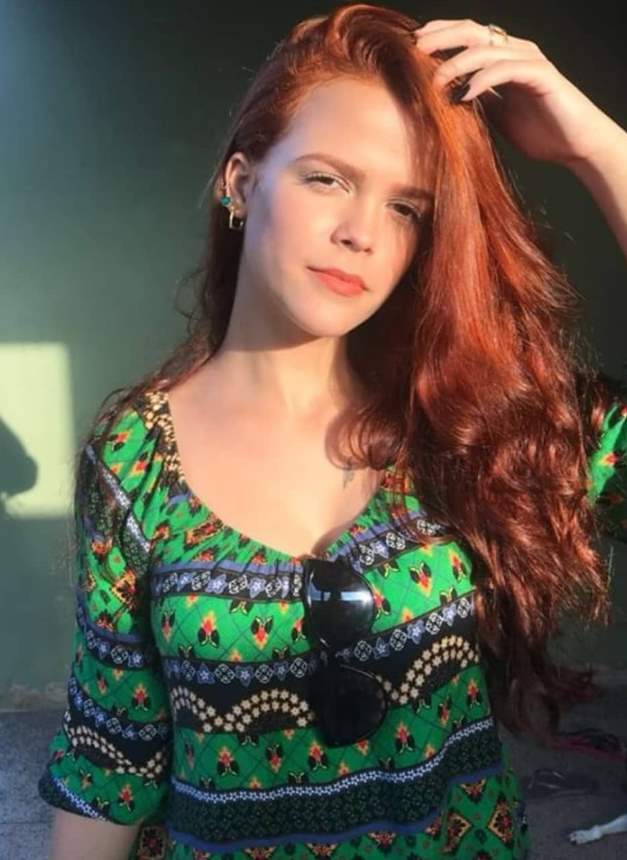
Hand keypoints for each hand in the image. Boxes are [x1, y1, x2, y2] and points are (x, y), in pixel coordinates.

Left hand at [413, 18, 616, 168]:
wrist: (574, 146)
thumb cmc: (537, 131)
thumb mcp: (495, 115)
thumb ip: (474, 101)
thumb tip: (442, 100)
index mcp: (504, 57)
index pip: (468, 35)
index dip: (441, 34)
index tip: (413, 45)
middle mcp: (517, 51)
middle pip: (473, 32)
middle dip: (442, 37)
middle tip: (416, 49)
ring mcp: (530, 61)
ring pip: (487, 49)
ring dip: (457, 64)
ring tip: (436, 82)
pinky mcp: (542, 75)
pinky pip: (507, 69)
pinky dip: (483, 80)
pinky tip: (464, 94)